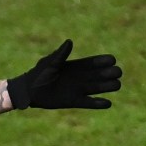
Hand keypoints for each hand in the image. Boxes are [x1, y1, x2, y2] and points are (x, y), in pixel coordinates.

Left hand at [7, 40, 121, 109]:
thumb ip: (61, 54)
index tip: (111, 61)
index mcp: (78, 65)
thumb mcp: (50, 62)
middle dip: (112, 73)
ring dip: (110, 86)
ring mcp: (79, 89)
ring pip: (100, 87)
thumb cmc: (38, 74)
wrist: (29, 91)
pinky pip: (90, 103)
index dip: (106, 61)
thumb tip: (69, 42)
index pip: (97, 62)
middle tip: (115, 73)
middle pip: (103, 74)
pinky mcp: (74, 101)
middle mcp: (82, 77)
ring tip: (116, 85)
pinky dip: (99, 104)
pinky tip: (108, 103)